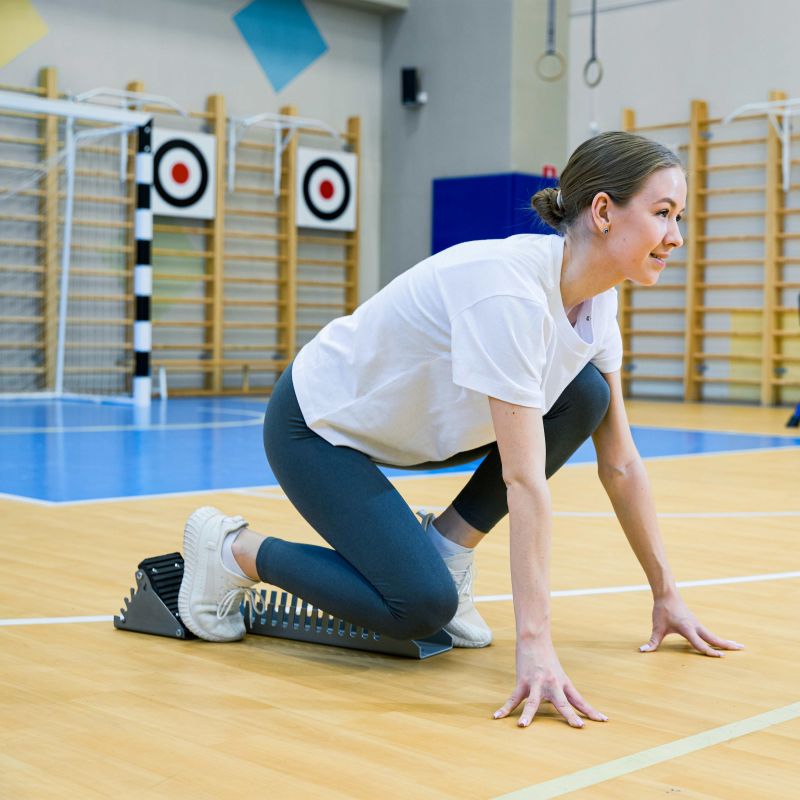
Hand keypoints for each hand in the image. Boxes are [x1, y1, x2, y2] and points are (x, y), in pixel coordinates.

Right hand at [493, 635, 607, 727]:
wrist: (533, 639)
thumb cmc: (546, 658)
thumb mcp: (559, 675)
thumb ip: (564, 691)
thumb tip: (569, 704)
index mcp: (563, 684)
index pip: (579, 700)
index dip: (591, 711)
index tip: (603, 720)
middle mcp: (552, 685)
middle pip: (562, 702)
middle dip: (570, 715)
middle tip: (578, 726)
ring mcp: (536, 684)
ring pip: (533, 702)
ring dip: (527, 714)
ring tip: (523, 726)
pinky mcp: (522, 682)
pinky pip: (513, 698)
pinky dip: (504, 709)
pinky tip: (497, 717)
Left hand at [640, 592, 743, 656]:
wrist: (666, 594)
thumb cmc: (662, 610)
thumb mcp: (657, 627)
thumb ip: (652, 641)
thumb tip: (643, 651)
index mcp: (687, 628)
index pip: (699, 643)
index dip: (709, 651)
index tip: (720, 657)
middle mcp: (695, 626)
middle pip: (713, 637)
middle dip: (726, 644)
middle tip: (741, 648)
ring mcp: (697, 624)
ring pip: (712, 635)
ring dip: (724, 641)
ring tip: (737, 646)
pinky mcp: (695, 623)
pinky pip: (708, 633)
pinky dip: (716, 638)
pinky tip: (721, 642)